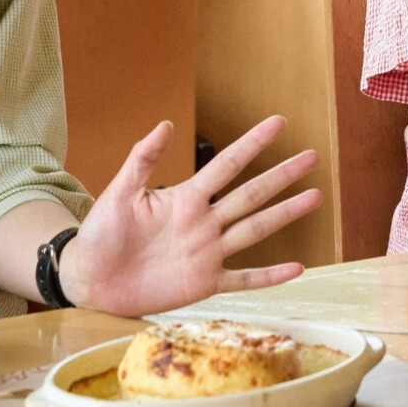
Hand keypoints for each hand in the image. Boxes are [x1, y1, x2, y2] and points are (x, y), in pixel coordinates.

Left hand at [58, 116, 322, 316]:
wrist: (91, 278)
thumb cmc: (101, 234)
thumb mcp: (119, 192)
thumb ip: (142, 160)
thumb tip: (166, 124)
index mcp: (185, 198)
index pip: (227, 165)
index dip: (252, 144)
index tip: (278, 122)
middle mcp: (204, 222)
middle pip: (251, 195)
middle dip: (282, 175)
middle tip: (313, 156)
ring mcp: (207, 253)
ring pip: (255, 230)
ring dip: (285, 215)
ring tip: (316, 196)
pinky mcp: (204, 283)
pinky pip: (243, 279)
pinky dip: (269, 276)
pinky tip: (296, 268)